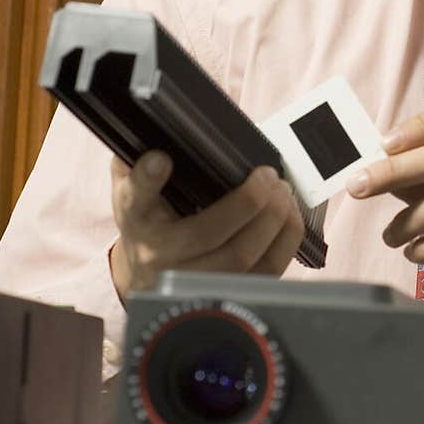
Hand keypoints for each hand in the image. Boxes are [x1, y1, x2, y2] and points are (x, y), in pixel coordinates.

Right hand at [109, 152, 304, 300]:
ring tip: (283, 191)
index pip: (135, 197)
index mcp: (136, 218)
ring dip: (271, 220)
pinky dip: (285, 239)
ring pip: (241, 257)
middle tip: (268, 175)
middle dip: (246, 202)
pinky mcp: (224, 291)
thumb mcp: (136, 187)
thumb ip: (142, 161)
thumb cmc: (149, 218)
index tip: (160, 158)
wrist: (146, 272)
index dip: (147, 178)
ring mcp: (192, 279)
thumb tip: (167, 132)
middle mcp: (160, 254)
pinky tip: (288, 214)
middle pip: (206, 233)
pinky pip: (265, 272)